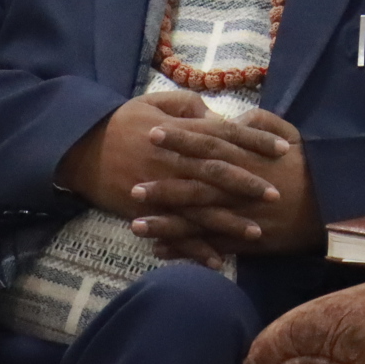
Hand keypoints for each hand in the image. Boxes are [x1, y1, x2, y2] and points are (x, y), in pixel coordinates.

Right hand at [56, 90, 281, 261]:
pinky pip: (175, 233)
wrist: (80, 148)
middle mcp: (174, 161)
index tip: (284, 148)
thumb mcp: (155, 102)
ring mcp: (161, 189)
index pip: (226, 135)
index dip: (256, 140)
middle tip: (276, 195)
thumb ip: (189, 107)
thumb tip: (217, 117)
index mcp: (181, 132)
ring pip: (200, 208)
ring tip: (256, 234)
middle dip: (249, 184)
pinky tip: (217, 261)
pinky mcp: (147, 212)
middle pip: (218, 172)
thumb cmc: (123, 122)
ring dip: (228, 222)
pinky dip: (195, 248)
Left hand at [128, 110, 321, 261]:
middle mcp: (241, 187)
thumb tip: (233, 118)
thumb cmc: (311, 167)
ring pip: (199, 219)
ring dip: (166, 222)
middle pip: (197, 183)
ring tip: (135, 223)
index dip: (181, 139)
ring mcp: (242, 216)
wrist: (334, 207)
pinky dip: (186, 249)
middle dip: (164, 184)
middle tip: (132, 184)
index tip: (153, 133)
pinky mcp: (247, 240)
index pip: (209, 145)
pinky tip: (159, 251)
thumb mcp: (291, 135)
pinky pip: (211, 245)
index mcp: (250, 158)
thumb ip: (261, 123)